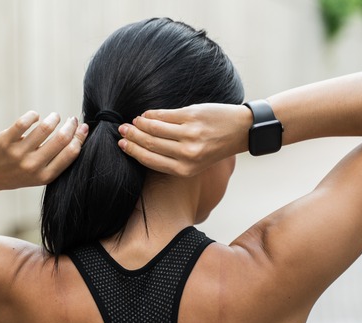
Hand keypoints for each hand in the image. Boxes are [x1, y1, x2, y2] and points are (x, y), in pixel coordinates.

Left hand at [0, 111, 87, 190]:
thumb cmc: (16, 174)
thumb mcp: (37, 176)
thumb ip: (54, 162)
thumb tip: (75, 138)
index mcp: (44, 176)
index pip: (70, 154)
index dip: (80, 138)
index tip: (83, 128)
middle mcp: (32, 166)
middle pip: (60, 140)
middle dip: (70, 126)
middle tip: (72, 119)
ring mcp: (18, 153)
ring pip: (44, 128)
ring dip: (54, 118)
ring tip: (55, 116)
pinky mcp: (5, 141)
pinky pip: (24, 122)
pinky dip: (33, 115)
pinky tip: (35, 116)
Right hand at [117, 103, 251, 176]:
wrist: (240, 130)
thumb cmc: (215, 146)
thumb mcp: (196, 162)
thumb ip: (173, 158)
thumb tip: (142, 146)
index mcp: (186, 169)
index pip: (151, 160)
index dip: (133, 151)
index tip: (122, 144)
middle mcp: (187, 154)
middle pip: (150, 144)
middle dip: (132, 136)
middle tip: (121, 130)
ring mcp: (190, 134)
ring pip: (154, 128)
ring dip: (140, 124)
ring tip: (133, 122)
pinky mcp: (192, 117)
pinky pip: (165, 115)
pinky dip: (152, 114)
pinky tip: (146, 114)